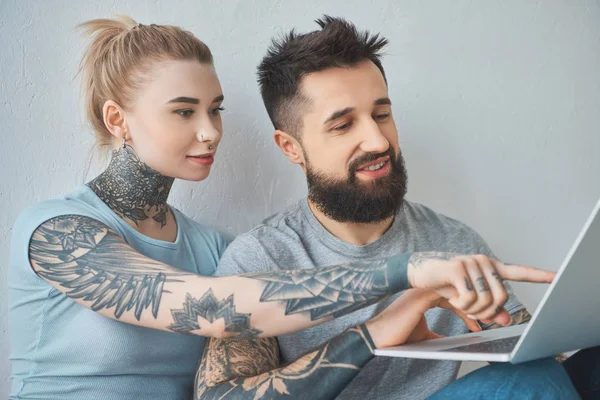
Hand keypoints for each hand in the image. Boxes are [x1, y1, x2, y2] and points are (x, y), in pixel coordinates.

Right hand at [364, 289, 481, 347]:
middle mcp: (431, 287)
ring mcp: (428, 287)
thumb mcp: (425, 336)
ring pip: (464, 288)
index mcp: (430, 294)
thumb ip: (439, 336)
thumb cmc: (399, 335)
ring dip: (480, 306)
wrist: (381, 335)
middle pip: (466, 287)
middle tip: (499, 320)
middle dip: (487, 303)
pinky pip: (456, 293)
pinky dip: (468, 309)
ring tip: (483, 322)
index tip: (488, 321)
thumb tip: (452, 345)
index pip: (461, 293)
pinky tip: (473, 322)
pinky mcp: (426, 292)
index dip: (477, 307)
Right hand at [406, 253, 554, 326]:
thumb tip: (506, 320)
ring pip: (485, 300)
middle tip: (471, 311)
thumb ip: (489, 308)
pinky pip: (469, 298)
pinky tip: (451, 297)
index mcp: (490, 267)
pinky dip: (461, 305)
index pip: (519, 272)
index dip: (540, 276)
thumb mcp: (469, 298)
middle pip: (501, 297)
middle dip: (487, 311)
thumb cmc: (445, 284)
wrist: (418, 273)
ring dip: (472, 309)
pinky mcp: (457, 269)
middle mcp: (484, 261)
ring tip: (458, 302)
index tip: (558, 277)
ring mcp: (471, 263)